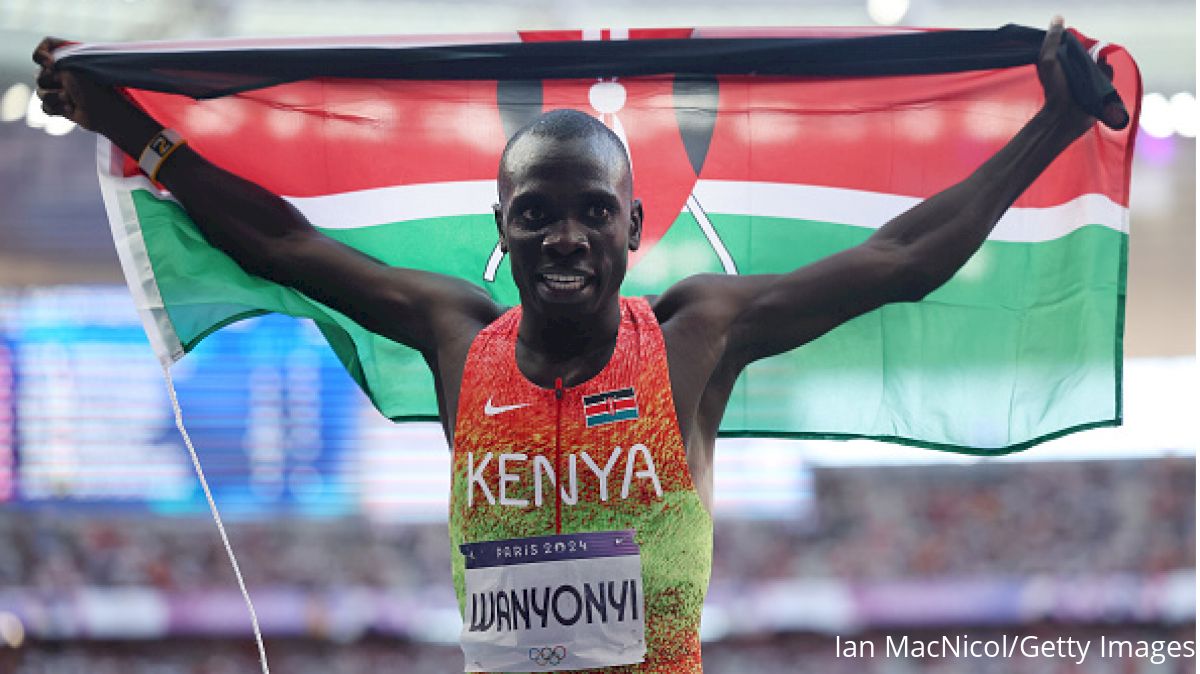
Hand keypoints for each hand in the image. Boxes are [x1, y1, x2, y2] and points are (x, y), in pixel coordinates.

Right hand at [33, 36, 126, 132]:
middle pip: (39, 74)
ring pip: (40, 92)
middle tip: (67, 87)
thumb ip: (60, 56)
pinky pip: (44, 106)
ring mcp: (61, 89)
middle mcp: (63, 72)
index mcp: (70, 57)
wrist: (108, 112)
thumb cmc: (98, 86)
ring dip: (54, 96)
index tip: (51, 63)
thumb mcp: (79, 65)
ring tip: (70, 100)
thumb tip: (46, 61)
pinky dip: (55, 108)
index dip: (41, 55)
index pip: (47, 46)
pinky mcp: (61, 106)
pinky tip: (70, 109)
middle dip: (51, 81)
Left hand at [1036, 17, 1127, 134]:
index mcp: (1068, 60)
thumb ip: (1052, 40)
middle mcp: (1080, 69)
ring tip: (1089, 83)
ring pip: (1105, 67)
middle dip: (1095, 59)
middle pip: (1096, 55)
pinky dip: (1107, 81)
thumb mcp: (1048, 61)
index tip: (1080, 53)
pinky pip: (1111, 80)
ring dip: (1101, 72)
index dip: (1084, 46)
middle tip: (1084, 71)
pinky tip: (1098, 89)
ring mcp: (1091, 80)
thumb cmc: (1054, 88)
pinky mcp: (1100, 91)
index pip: (1082, 45)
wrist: (1063, 116)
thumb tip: (1058, 17)